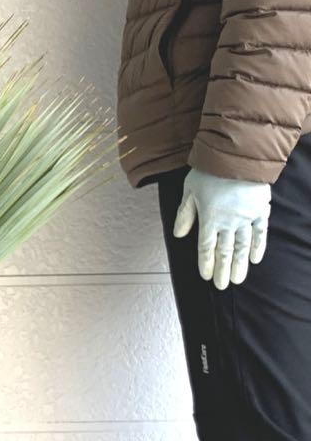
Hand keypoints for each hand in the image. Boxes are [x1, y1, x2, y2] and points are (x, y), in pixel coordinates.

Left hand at [173, 168, 270, 289]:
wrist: (238, 154)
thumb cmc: (209, 171)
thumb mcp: (189, 191)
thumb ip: (184, 214)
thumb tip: (178, 235)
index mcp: (209, 219)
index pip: (205, 247)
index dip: (206, 263)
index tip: (207, 277)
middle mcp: (228, 222)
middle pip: (224, 251)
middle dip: (223, 270)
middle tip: (223, 286)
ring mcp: (246, 217)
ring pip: (242, 246)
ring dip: (239, 264)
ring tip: (238, 280)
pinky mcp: (261, 210)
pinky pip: (260, 232)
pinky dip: (258, 246)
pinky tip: (254, 259)